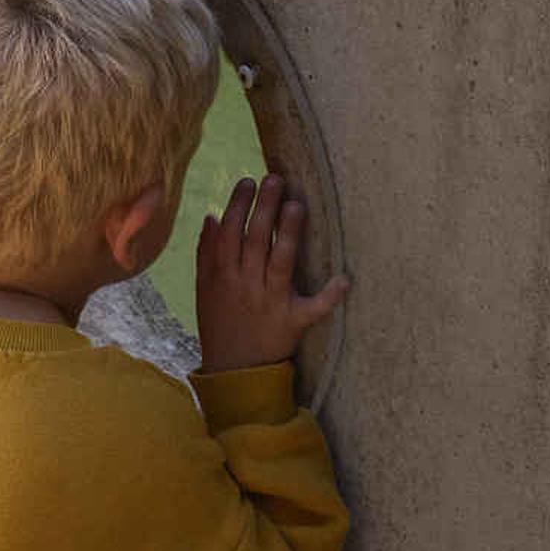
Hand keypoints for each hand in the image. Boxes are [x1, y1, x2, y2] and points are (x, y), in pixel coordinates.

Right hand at [193, 174, 347, 375]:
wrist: (234, 371)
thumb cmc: (220, 323)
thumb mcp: (205, 290)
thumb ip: (206, 254)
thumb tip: (211, 217)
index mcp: (223, 276)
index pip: (229, 233)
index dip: (238, 206)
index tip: (248, 182)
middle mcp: (246, 286)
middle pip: (255, 241)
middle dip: (264, 208)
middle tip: (275, 179)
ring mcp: (271, 303)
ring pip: (280, 263)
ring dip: (288, 234)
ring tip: (296, 205)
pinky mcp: (292, 323)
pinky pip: (313, 309)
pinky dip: (329, 296)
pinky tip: (344, 279)